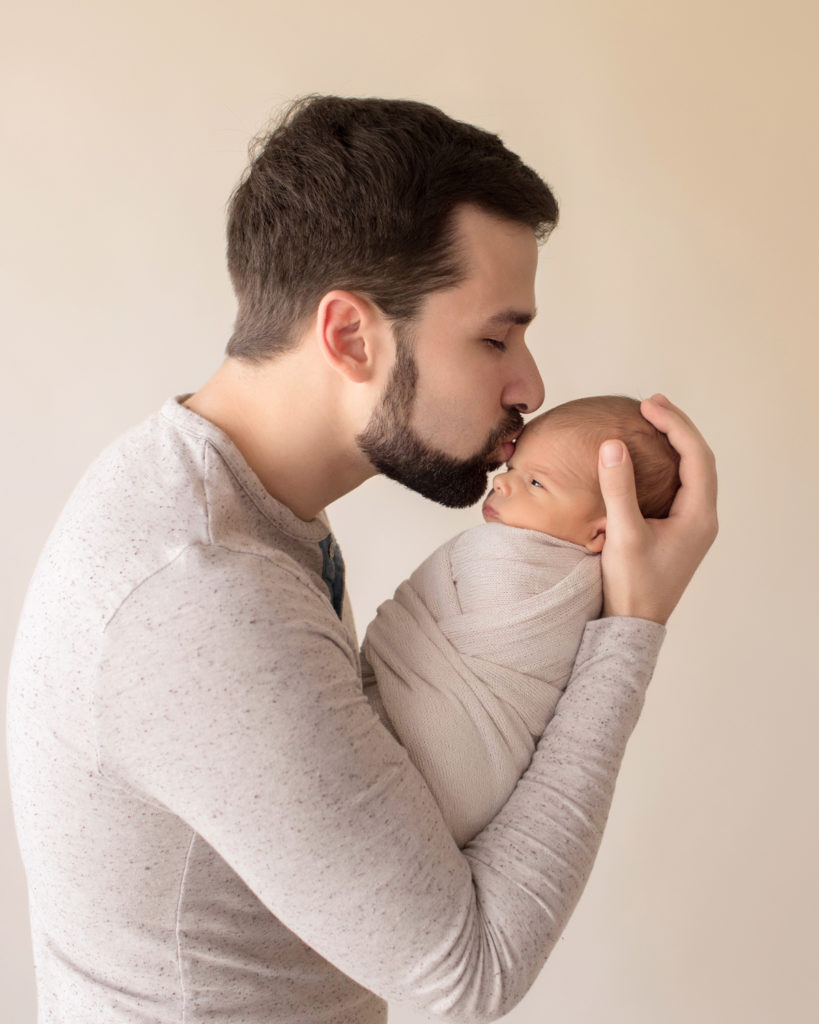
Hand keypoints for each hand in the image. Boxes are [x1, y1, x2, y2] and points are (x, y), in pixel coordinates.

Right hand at [597, 394, 717, 623]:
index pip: (696, 456)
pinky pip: (680, 486)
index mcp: (699, 516)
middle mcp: (702, 518)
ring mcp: (691, 526)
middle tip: (650, 405)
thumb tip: (612, 445)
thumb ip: (619, 489)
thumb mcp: (624, 534)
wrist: (632, 625)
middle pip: (699, 460)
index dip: (674, 425)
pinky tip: (647, 459)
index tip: (647, 406)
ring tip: (651, 422)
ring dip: (674, 444)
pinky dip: (667, 464)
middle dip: (677, 428)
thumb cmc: (631, 586)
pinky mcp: (678, 532)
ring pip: (692, 473)